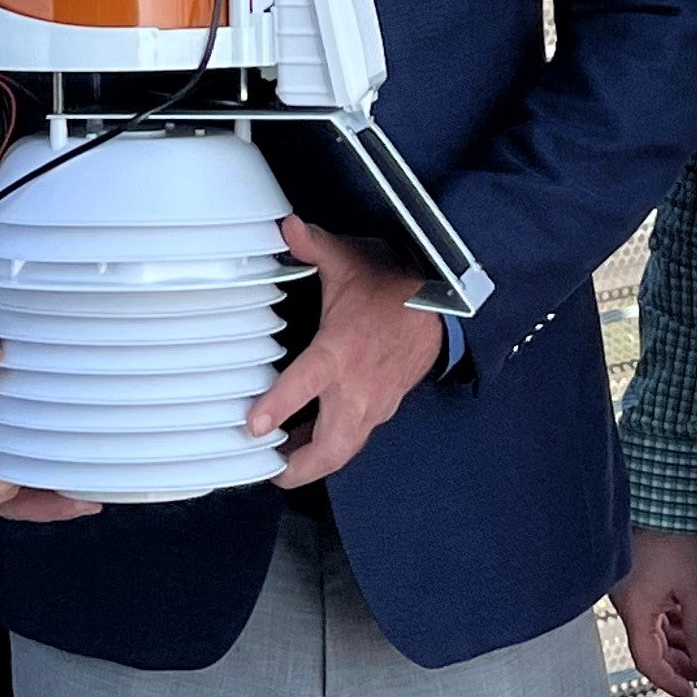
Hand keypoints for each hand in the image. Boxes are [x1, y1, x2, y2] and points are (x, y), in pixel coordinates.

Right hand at [0, 313, 102, 522]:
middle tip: (80, 493)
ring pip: (19, 505)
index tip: (26, 470)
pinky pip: (26, 495)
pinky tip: (82, 486)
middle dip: (40, 503)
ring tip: (89, 495)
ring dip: (54, 503)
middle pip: (0, 505)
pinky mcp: (1, 470)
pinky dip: (54, 494)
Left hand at [250, 216, 446, 489]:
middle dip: (298, 468)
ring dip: (313, 462)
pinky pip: (355, 437)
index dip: (277, 408)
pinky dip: (331, 444)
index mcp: (341, 352)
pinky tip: (310, 434)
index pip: (304, 386)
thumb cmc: (393, 286)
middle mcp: (358, 388)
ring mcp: (374, 404)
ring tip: (283, 462)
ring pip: (344, 450)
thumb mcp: (349, 261)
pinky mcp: (383, 408)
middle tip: (267, 471)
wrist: (444, 306)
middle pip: (330, 448)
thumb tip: (285, 225)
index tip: (252, 427)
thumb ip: (313, 245)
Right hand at [614, 525, 696, 696]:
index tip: (691, 692)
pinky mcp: (640, 572)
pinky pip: (656, 609)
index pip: (648, 661)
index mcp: (635, 607)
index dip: (671, 682)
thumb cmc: (673, 529)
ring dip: (683, 642)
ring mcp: (632, 586)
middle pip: (653, 646)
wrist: (664, 490)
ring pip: (656, 628)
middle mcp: (627, 599)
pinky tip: (695, 623)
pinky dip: (676, 621)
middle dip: (684, 662)